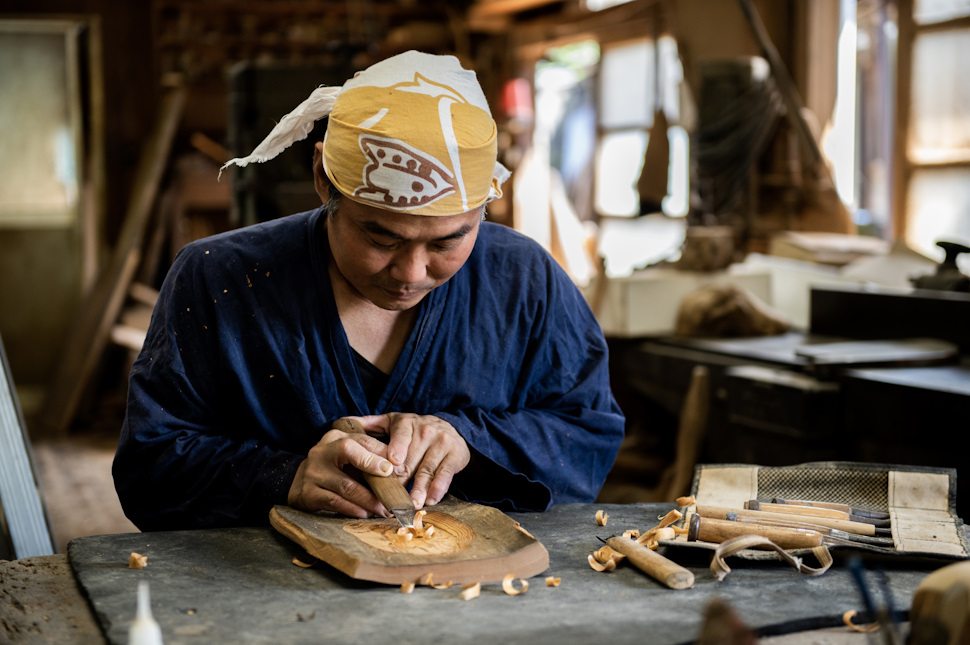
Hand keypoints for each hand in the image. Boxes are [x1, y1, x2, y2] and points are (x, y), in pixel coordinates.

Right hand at [287, 426, 395, 517]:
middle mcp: (322, 451)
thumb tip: (398, 468)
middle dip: (373, 467)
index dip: (380, 453)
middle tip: (391, 485)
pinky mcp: (308, 493)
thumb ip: (369, 457)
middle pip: (350, 452)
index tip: (396, 467)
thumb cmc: (334, 468)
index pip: (362, 440)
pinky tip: (365, 513)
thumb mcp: (349, 457)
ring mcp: (313, 472)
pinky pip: (335, 502)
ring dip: (368, 499)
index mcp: (335, 438)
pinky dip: (353, 509)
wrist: (301, 482)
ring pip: (346, 485)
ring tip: (384, 508)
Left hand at [354, 413, 469, 508]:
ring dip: (419, 488)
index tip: (393, 463)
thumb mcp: (394, 422)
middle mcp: (426, 430)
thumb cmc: (415, 430)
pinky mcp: (455, 455)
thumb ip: (370, 424)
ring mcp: (442, 443)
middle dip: (401, 480)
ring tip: (410, 504)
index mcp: (407, 423)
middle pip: (411, 459)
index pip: (401, 434)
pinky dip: (438, 488)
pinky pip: (445, 474)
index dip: (397, 448)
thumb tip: (341, 423)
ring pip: (427, 469)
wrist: (451, 428)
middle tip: (391, 498)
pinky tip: (431, 500)